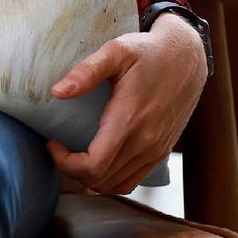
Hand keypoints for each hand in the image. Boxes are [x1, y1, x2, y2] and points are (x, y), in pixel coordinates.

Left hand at [46, 12, 207, 194]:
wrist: (186, 58)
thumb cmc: (147, 51)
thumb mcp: (115, 51)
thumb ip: (86, 72)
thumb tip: (57, 92)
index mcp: (129, 120)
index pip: (93, 166)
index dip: (65, 162)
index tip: (51, 142)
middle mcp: (145, 142)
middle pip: (101, 181)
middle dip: (71, 170)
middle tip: (57, 146)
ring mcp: (156, 150)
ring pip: (117, 185)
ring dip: (90, 177)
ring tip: (73, 152)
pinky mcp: (161, 151)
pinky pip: (132, 179)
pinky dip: (110, 177)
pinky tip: (96, 157)